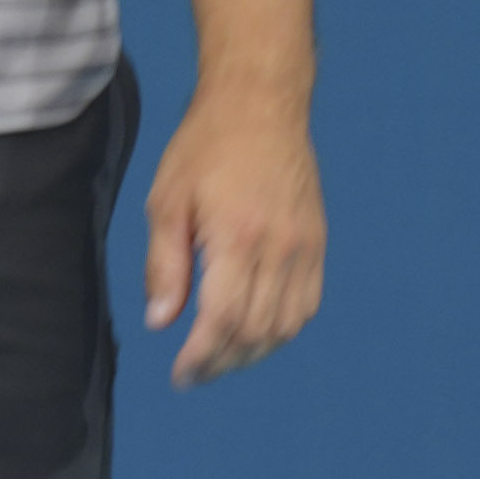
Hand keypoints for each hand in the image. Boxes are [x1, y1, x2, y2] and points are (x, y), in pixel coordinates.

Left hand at [137, 86, 326, 385]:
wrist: (261, 104)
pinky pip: (307, 305)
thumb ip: (164, 266)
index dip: (201, 357)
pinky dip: (281, 330)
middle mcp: (279, 246)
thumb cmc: (206, 147)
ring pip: (286, 326)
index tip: (181, 375)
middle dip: (222, 362)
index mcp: (237, 236)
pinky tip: (255, 332)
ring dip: (252, 352)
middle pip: (256, 331)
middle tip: (194, 371)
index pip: (223, 320)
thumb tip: (161, 322)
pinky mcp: (317, 241)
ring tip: (221, 356)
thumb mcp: (167, 201)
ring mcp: (304, 245)